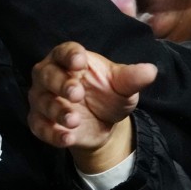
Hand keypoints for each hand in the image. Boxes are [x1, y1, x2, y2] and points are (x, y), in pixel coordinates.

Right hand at [27, 42, 156, 173]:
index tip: (80, 62)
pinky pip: (39, 126)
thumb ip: (132, 78)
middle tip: (77, 93)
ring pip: (42, 101)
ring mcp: (42, 98)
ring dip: (57, 110)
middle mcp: (50, 75)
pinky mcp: (40, 121)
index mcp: (70, 59)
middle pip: (47, 74)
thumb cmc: (109, 94)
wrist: (104, 125)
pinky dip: (52, 133)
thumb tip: (151, 70)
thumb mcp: (123, 86)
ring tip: (74, 120)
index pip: (64, 51)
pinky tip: (68, 138)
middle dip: (60, 83)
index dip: (70, 55)